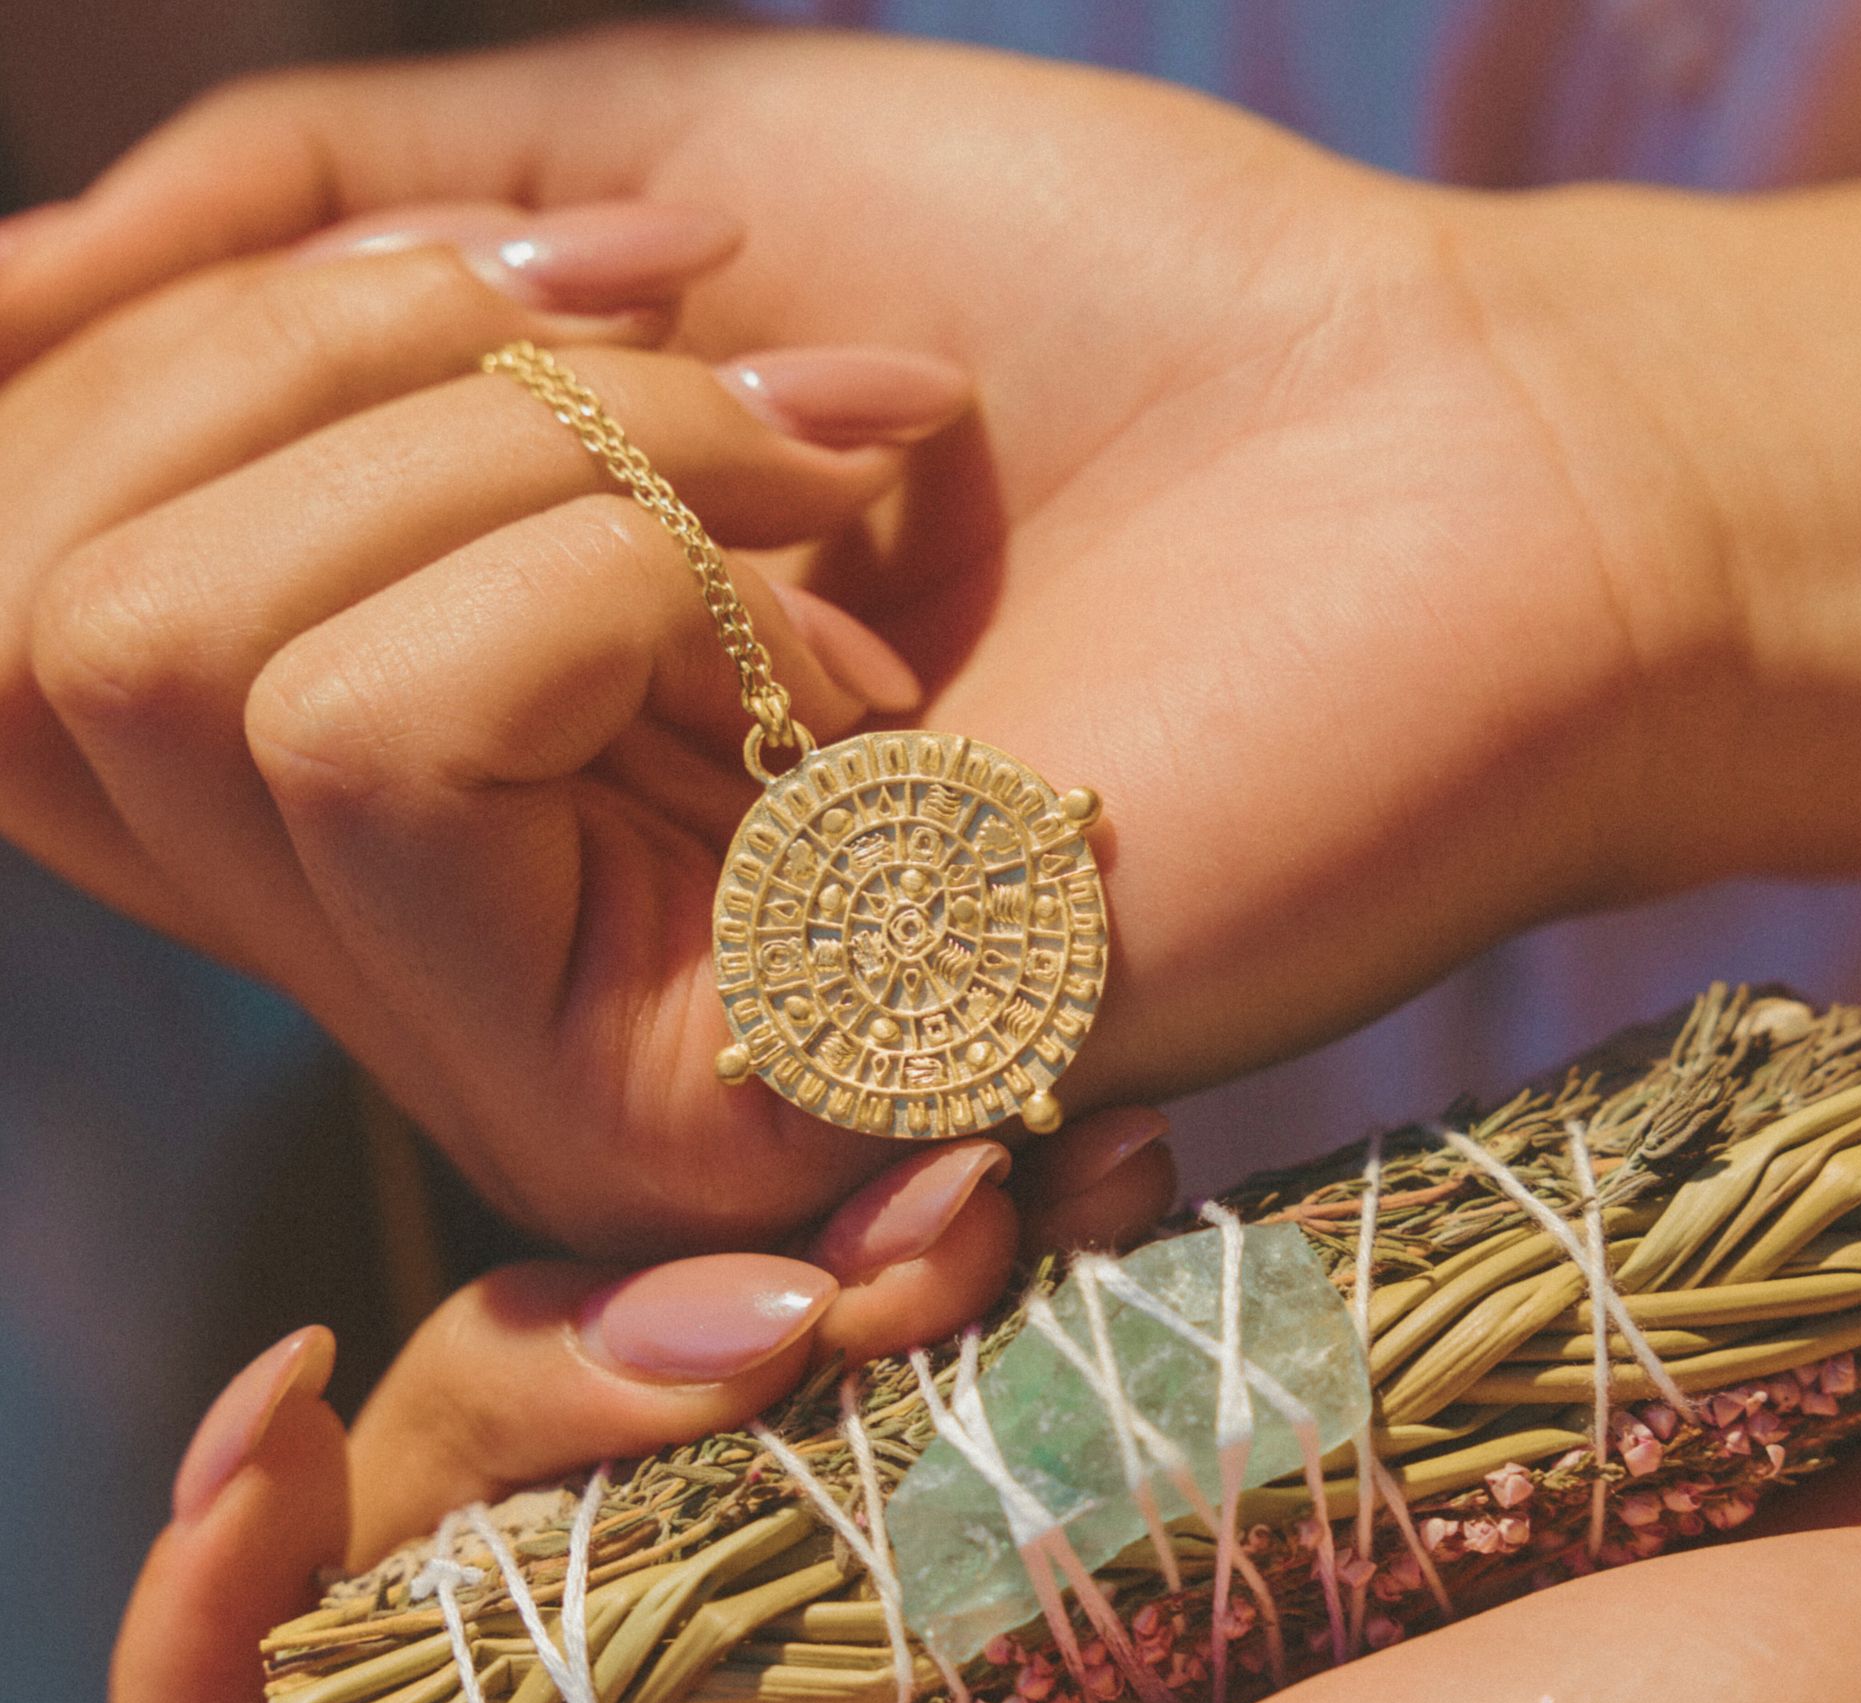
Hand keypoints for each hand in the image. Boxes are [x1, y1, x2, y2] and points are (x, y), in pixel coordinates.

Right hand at [0, 26, 1697, 1205]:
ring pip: (170, 671)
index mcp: (424, 722)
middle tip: (711, 357)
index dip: (173, 359)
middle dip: (352, 359)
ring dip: (505, 450)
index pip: (16, 594)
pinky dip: (612, 563)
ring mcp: (533, 1026)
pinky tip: (873, 639)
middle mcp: (434, 917)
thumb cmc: (1095, 315)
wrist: (1439, 460)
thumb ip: (298, 226)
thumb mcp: (637, 170)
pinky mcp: (666, 1094)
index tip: (545, 282)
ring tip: (834, 491)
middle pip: (35, 619)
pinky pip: (382, 749)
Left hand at [112, 1349, 1860, 1702]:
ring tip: (961, 1216)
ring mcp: (984, 1674)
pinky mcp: (1100, 1530)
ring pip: (699, 1467)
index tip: (275, 1387)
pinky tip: (1033, 1189)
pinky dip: (917, 1270)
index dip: (247, 1649)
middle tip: (778, 1298)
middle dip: (559, 1409)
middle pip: (515, 1612)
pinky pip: (893, 1381)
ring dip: (755, 1313)